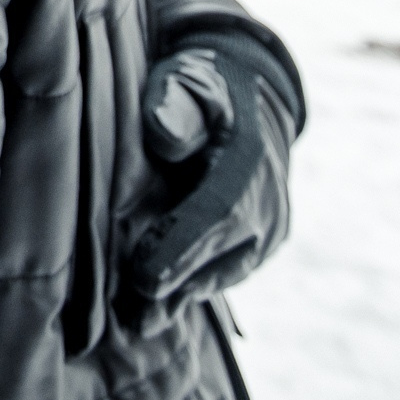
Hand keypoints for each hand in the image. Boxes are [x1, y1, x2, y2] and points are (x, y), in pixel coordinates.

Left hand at [121, 34, 298, 336]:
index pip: (218, 215)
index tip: (144, 279)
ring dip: (181, 295)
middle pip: (220, 258)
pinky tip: (157, 306)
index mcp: (247, 162)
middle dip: (174, 287)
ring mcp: (270, 229)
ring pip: (223, 273)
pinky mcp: (263, 244)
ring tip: (136, 319)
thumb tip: (164, 133)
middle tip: (130, 316)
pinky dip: (192, 286)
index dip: (181, 250)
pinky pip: (227, 272)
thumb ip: (174, 102)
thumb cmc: (206, 88)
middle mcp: (267, 204)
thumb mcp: (187, 80)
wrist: (252, 99)